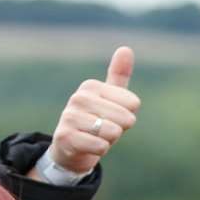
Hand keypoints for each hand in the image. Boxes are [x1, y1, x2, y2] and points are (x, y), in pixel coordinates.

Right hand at [48, 47, 139, 174]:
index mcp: (91, 86)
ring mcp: (70, 116)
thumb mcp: (109, 99)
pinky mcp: (66, 136)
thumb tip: (126, 48)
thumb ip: (118, 75)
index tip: (111, 117)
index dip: (128, 116)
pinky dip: (100, 151)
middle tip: (103, 130)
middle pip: (125, 118)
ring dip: (109, 141)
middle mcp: (79, 97)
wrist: (69, 150)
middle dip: (119, 130)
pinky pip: (101, 146)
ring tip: (95, 137)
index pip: (133, 103)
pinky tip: (88, 147)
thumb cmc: (95, 122)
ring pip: (114, 132)